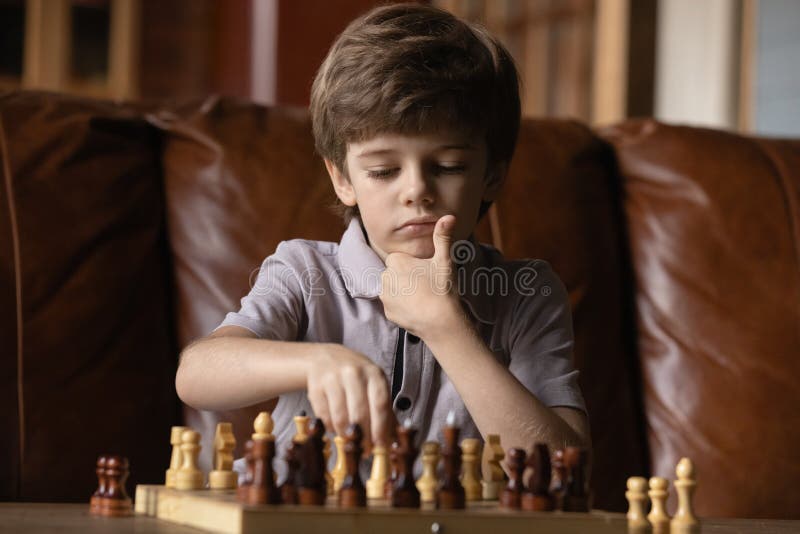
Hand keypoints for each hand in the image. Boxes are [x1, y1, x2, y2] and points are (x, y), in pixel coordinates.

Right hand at [305, 344, 393, 450]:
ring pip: (340, 417)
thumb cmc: (356, 375)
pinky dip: (331, 427)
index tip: (380, 446)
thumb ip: (385, 410)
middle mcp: (353, 373)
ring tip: (350, 440)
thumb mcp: (374, 384)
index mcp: (373, 373)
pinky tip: (336, 428)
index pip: (380, 403)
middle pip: (360, 413)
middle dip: (363, 436)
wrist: (325, 358)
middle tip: (365, 450)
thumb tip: (393, 440)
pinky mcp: (316, 387)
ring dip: (346, 434)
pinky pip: (324, 416)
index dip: (381, 428)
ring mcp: (333, 379)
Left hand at [380, 214, 462, 338]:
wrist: (440, 321)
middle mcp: (386, 278)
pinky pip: (394, 306)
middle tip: (426, 286)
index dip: (413, 266)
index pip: (400, 260)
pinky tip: (417, 309)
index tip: (425, 274)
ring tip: (422, 298)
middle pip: (396, 274)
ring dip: (403, 292)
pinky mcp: (388, 313)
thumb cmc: (442, 288)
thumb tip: (449, 216)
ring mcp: (385, 297)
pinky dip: (403, 308)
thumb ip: (443, 237)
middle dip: (407, 278)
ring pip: (393, 290)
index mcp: (396, 262)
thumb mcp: (444, 260)